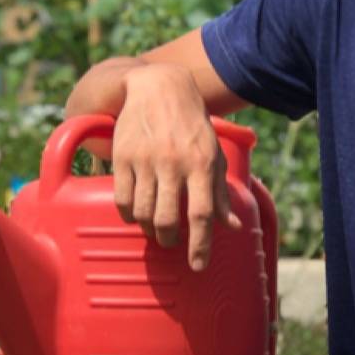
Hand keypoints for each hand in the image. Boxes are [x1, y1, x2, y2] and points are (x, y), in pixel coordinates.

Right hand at [111, 63, 242, 269]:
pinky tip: (135, 214)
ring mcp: (146, 161)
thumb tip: (232, 226)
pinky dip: (128, 214)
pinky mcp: (122, 157)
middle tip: (171, 243)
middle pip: (168, 218)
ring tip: (155, 230)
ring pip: (143, 212)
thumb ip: (220, 192)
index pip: (202, 214)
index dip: (200, 244)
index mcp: (202, 164)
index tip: (198, 266)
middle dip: (169, 240)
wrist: (158, 89)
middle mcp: (174, 164)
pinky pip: (122, 198)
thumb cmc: (192, 128)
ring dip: (149, 229)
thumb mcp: (214, 155)